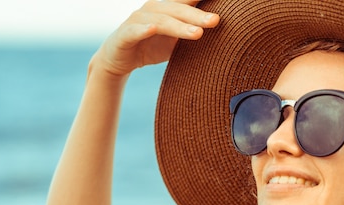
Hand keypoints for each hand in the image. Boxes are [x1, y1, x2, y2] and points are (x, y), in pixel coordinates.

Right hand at [93, 0, 219, 76]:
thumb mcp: (176, 41)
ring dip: (179, 26)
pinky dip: (144, 30)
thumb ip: (193, 34)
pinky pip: (135, 31)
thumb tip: (222, 34)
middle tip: (216, 21)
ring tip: (197, 34)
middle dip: (198, 15)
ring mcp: (138, 20)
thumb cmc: (152, 47)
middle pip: (179, 10)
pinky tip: (152, 30)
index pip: (189, 0)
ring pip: (161, 21)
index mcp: (169, 8)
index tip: (224, 0)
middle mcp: (154, 9)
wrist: (119, 59)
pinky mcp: (125, 34)